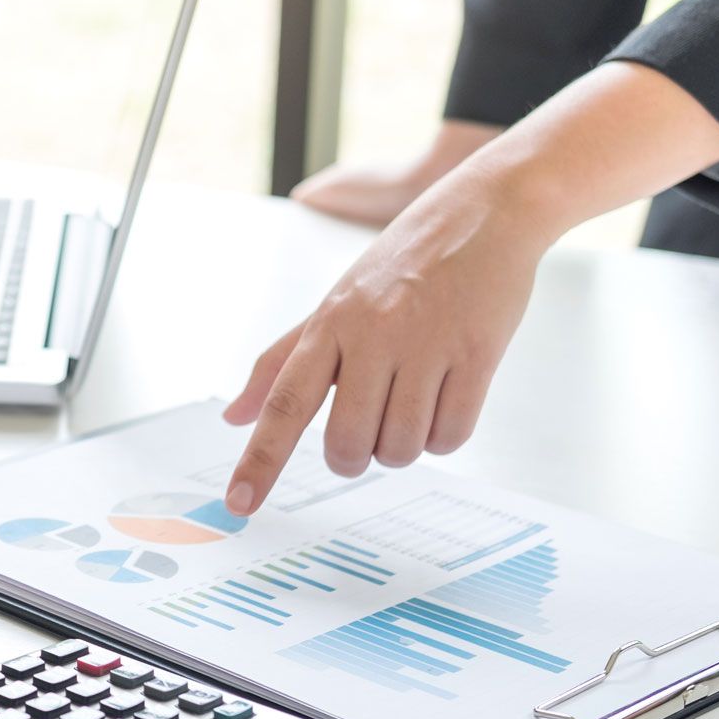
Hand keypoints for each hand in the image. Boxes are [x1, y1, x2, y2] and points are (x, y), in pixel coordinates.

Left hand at [223, 63, 718, 515]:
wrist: (485, 215)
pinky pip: (451, 436)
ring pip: (400, 448)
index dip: (260, 460)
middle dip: (355, 456)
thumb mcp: (334, 303)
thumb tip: (233, 416)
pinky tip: (446, 400)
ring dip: (403, 445)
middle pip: (347, 443)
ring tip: (412, 402)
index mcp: (329, 323)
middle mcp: (372, 335)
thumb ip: (281, 362)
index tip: (239, 504)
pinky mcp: (476, 355)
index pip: (284, 403)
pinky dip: (445, 435)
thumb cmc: (403, 264)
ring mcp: (426, 345)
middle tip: (368, 430)